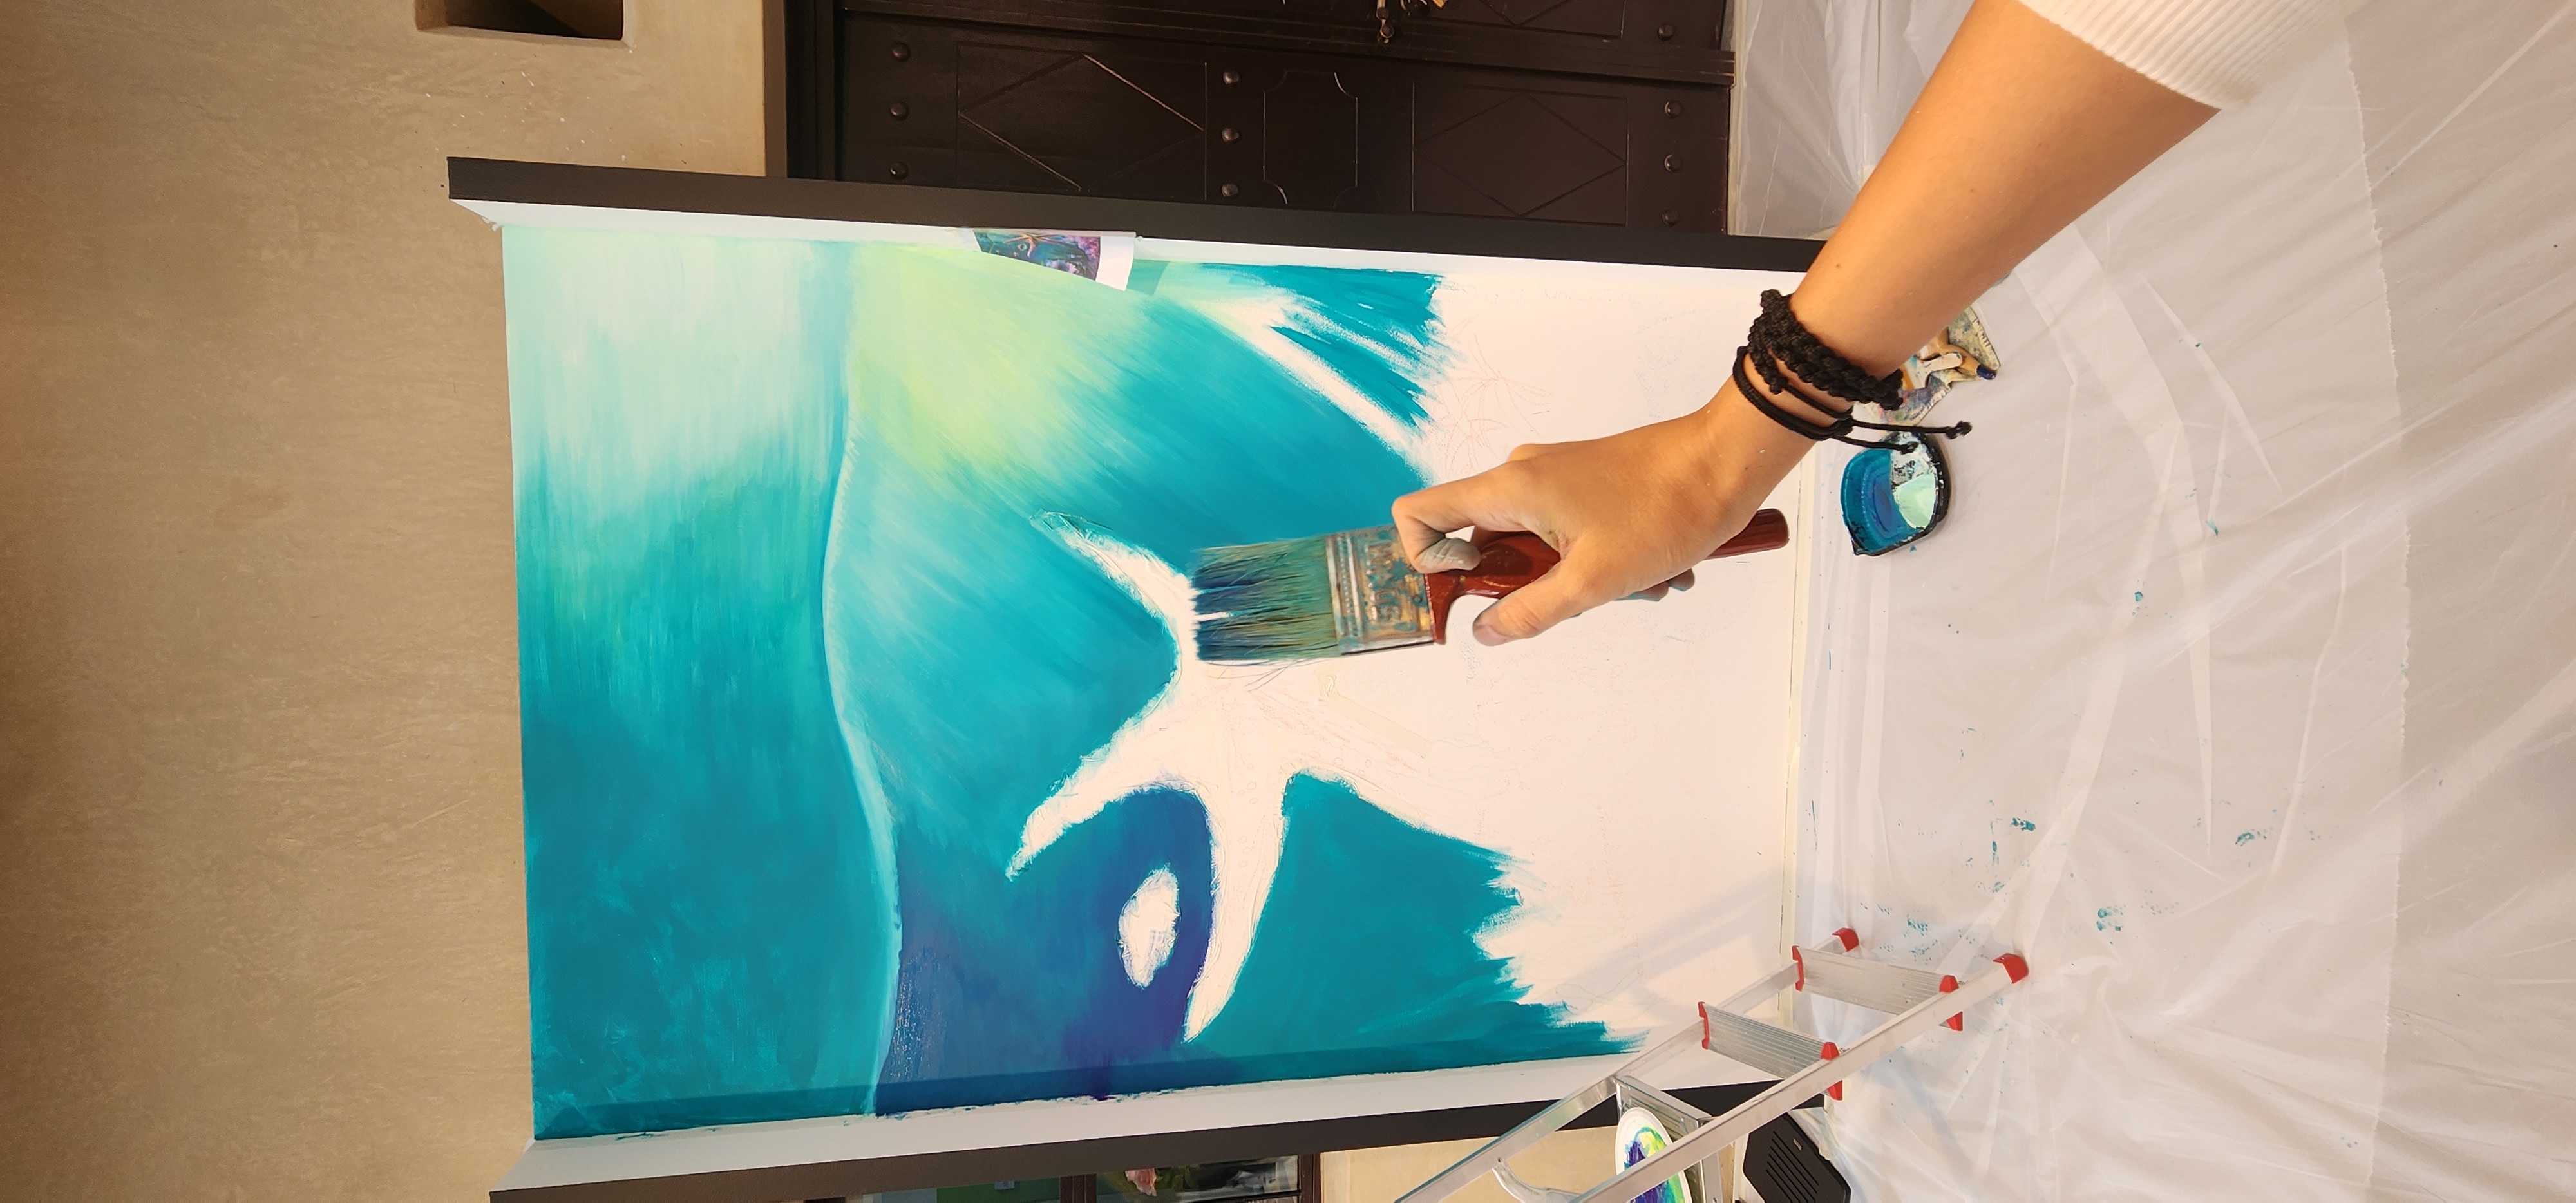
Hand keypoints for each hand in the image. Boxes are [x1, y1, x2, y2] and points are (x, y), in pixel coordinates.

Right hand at [1391, 380, 1814, 643]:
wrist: (1727, 460)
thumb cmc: (1666, 509)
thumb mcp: (1593, 581)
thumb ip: (1530, 611)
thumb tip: (1485, 632)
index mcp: (1509, 488)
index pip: (1420, 514)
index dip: (1427, 561)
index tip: (1476, 590)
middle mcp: (1522, 474)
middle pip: (1482, 541)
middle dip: (1523, 583)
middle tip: (1576, 595)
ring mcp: (1554, 476)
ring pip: (1531, 543)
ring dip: (1568, 577)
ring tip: (1627, 583)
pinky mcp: (1583, 480)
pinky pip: (1562, 530)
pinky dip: (1591, 559)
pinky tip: (1641, 570)